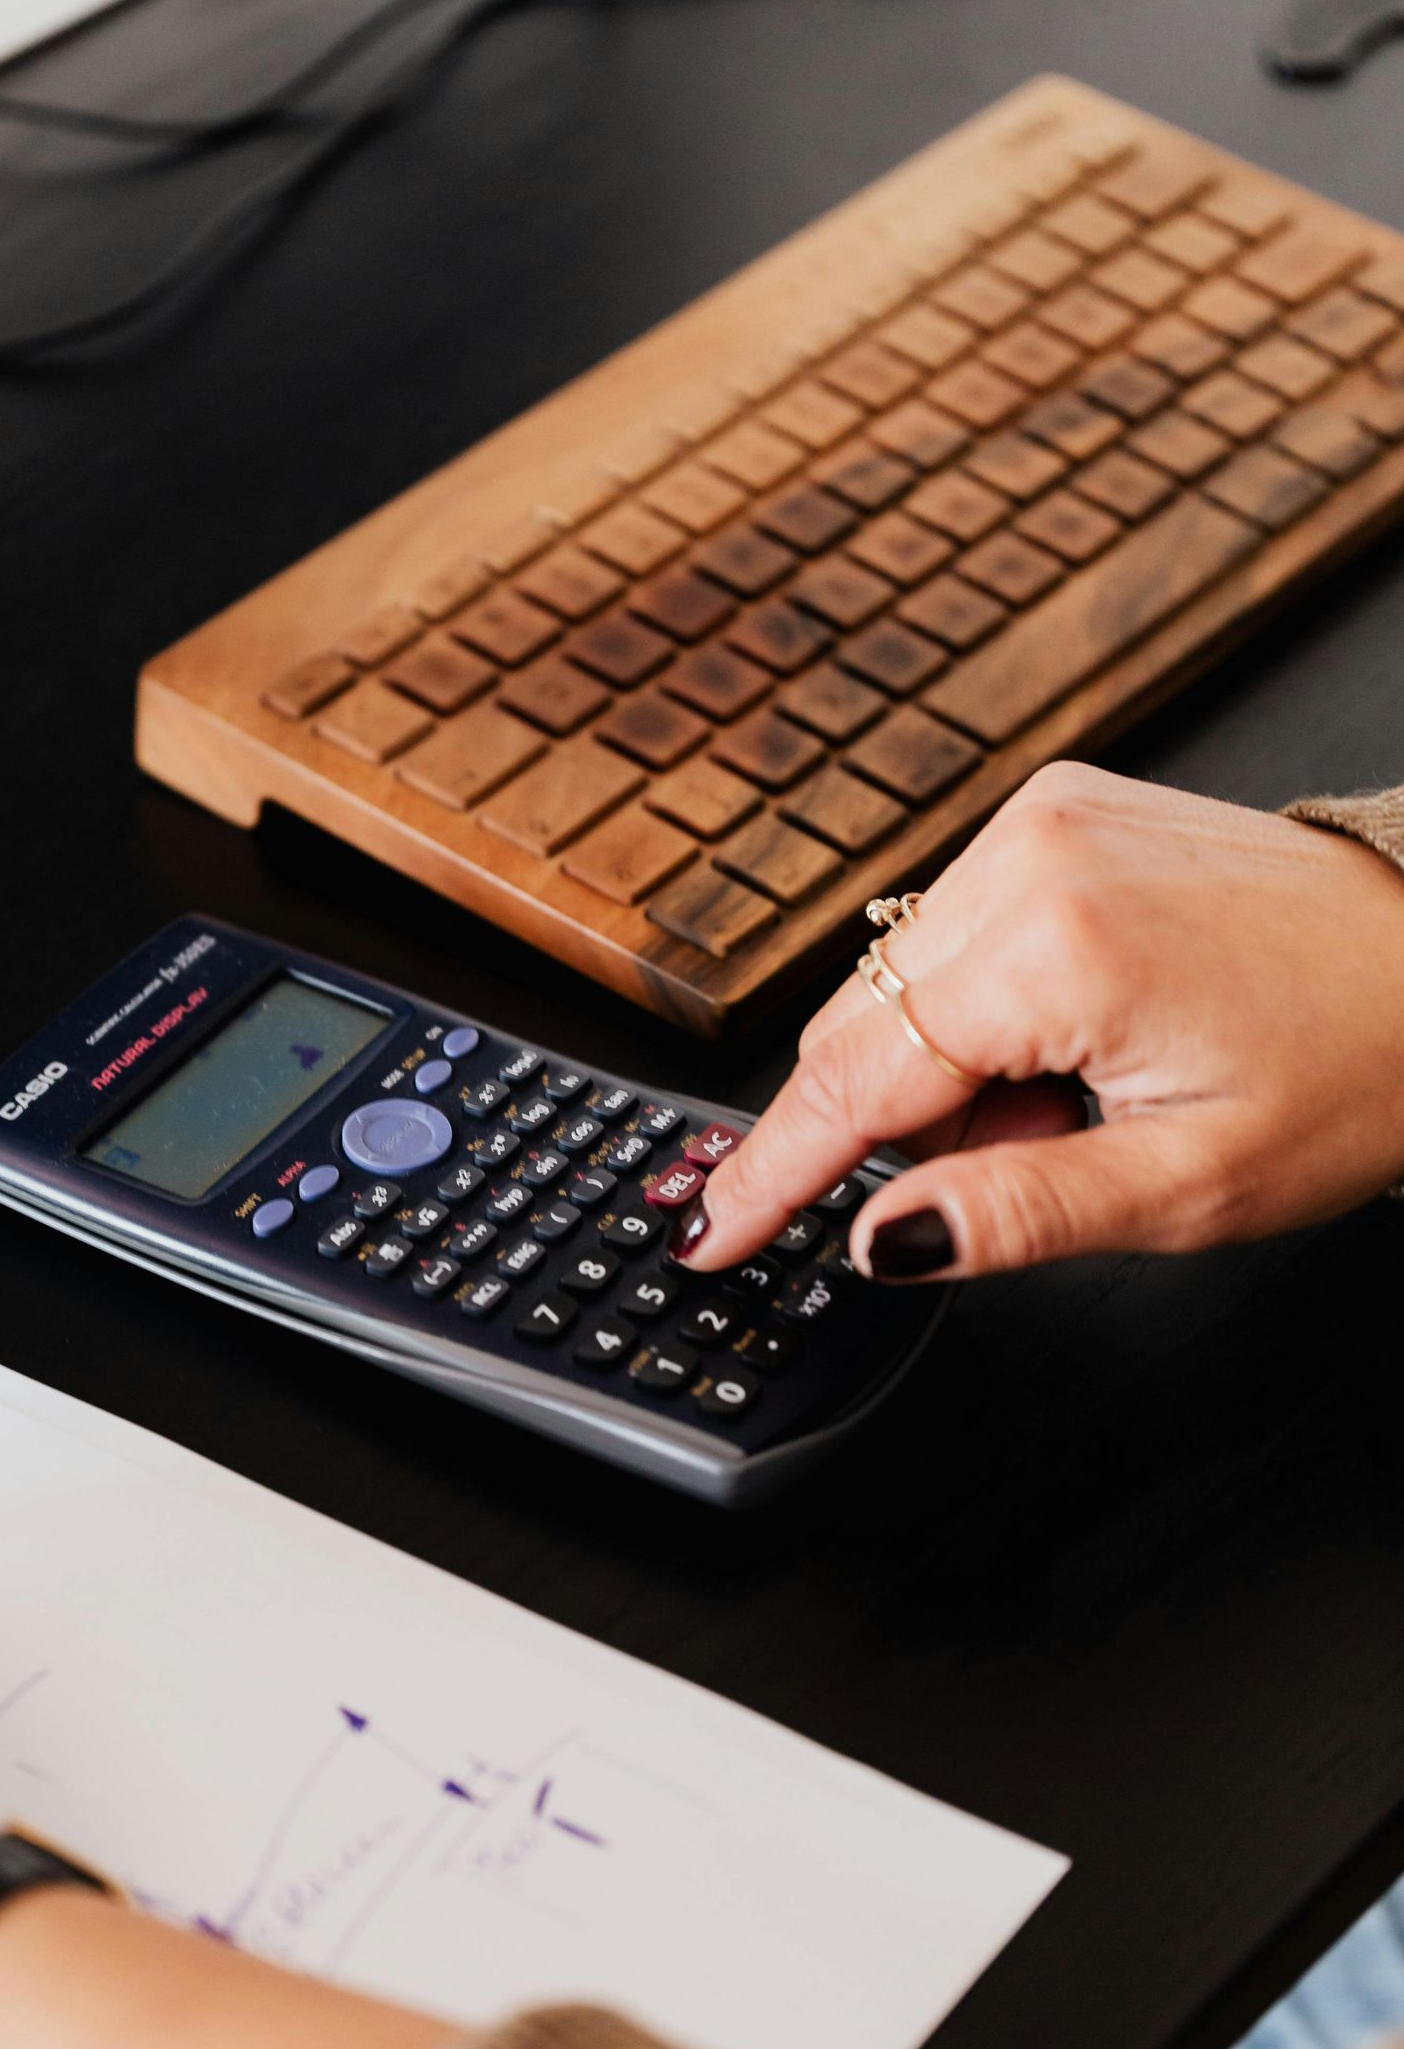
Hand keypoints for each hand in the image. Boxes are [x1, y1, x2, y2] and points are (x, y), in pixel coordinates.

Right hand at [677, 765, 1403, 1281]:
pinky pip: (947, 935)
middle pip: (859, 1029)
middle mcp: (1030, 853)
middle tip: (1035, 1159)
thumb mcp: (1189, 1185)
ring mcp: (1040, 816)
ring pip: (895, 987)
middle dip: (908, 1127)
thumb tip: (882, 1241)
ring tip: (1080, 1097)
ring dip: (950, 1072)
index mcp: (1058, 945)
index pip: (855, 1081)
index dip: (773, 1174)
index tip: (709, 1233)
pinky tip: (1072, 1040)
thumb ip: (1016, 1214)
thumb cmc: (1358, 1064)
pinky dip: (981, 1012)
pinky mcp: (1055, 806)